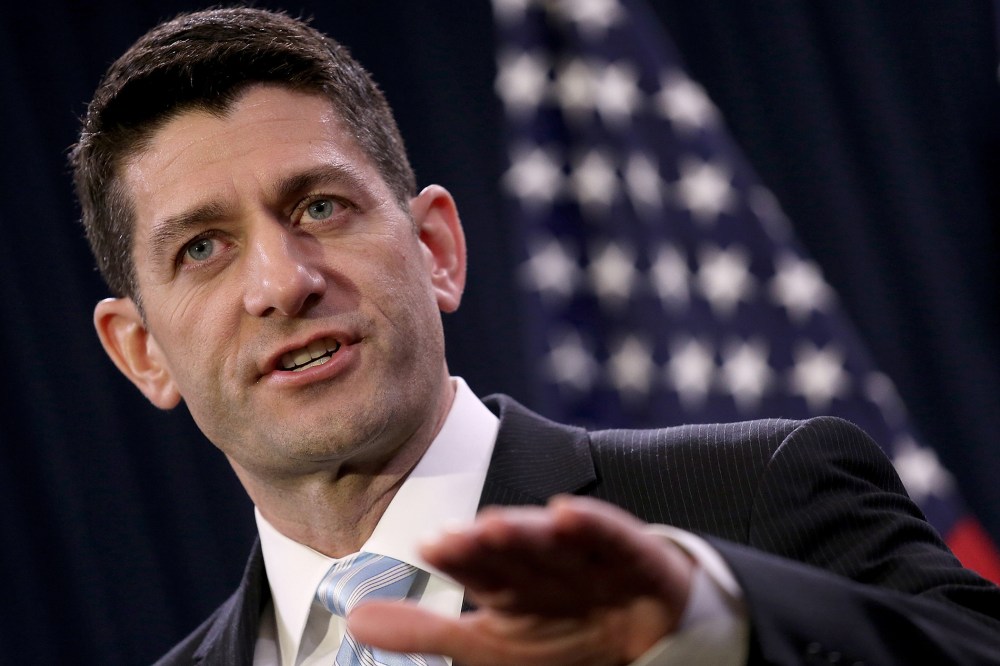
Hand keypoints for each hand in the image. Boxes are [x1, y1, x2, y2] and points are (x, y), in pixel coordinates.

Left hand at [348, 495, 695, 664]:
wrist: (654, 644)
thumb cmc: (566, 639)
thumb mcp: (491, 647)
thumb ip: (425, 632)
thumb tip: (353, 618)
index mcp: (512, 582)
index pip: (479, 567)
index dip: (458, 557)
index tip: (430, 544)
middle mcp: (547, 563)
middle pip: (514, 552)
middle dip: (487, 545)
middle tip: (456, 537)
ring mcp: (592, 560)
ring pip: (556, 544)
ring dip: (528, 533)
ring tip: (496, 525)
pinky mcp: (638, 559)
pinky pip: (615, 540)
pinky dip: (594, 527)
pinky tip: (568, 514)